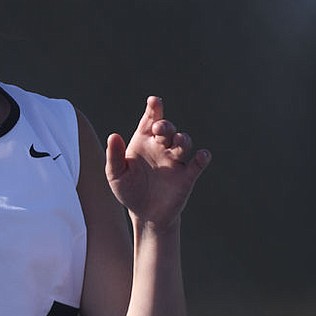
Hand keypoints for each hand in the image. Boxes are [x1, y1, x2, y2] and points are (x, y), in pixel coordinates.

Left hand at [105, 96, 210, 229]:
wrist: (144, 214)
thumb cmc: (128, 190)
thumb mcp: (116, 174)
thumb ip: (114, 155)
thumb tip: (113, 135)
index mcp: (144, 142)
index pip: (150, 121)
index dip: (153, 109)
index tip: (154, 101)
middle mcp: (162, 147)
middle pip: (167, 129)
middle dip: (165, 126)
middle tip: (158, 128)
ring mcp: (176, 160)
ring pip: (184, 143)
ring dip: (183, 139)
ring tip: (178, 139)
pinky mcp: (187, 176)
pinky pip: (197, 164)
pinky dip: (202, 158)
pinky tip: (202, 156)